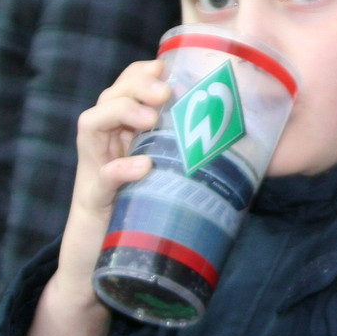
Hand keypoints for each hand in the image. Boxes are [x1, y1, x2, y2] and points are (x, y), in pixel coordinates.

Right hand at [28, 59, 171, 335]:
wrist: (99, 267)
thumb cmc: (141, 218)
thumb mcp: (168, 181)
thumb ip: (190, 160)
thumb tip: (245, 143)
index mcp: (123, 136)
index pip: (125, 88)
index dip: (142, 73)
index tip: (167, 68)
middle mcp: (103, 147)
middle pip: (108, 96)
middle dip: (136, 86)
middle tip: (166, 94)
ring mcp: (93, 173)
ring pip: (92, 125)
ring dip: (121, 113)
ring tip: (151, 118)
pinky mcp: (90, 204)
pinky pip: (98, 181)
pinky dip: (118, 171)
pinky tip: (141, 167)